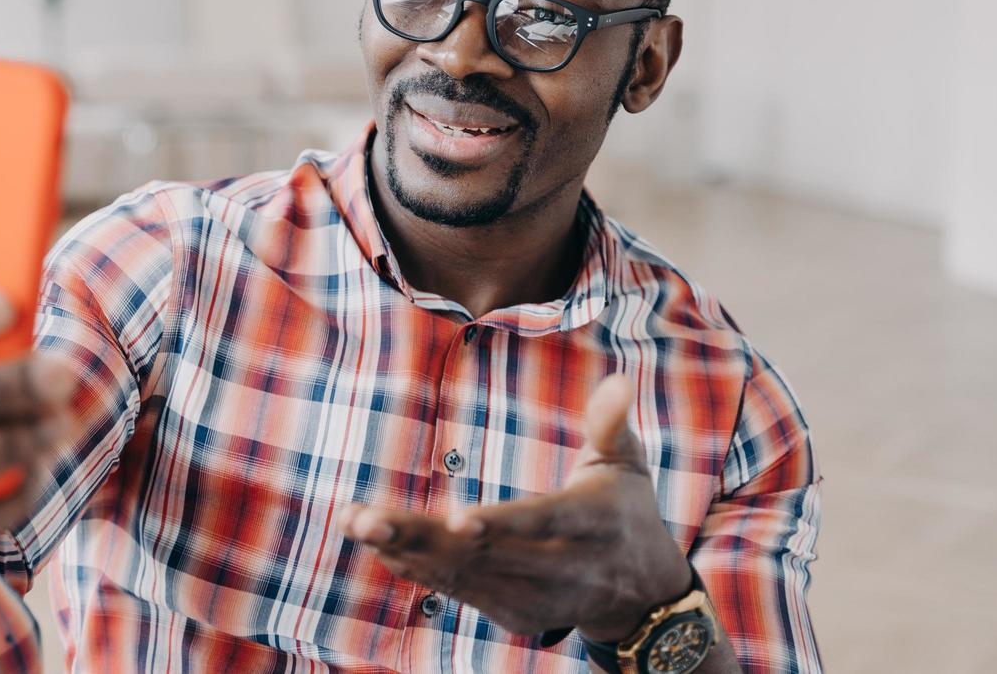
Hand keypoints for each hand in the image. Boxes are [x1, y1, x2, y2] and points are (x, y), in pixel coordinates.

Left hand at [336, 373, 691, 642]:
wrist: (640, 594)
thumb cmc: (624, 508)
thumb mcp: (626, 464)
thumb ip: (612, 423)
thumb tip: (617, 380)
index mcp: (593, 524)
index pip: (544, 523)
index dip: (502, 524)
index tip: (457, 520)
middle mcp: (564, 570)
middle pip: (486, 554)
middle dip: (421, 536)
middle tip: (367, 519)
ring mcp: (537, 599)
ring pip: (463, 576)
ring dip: (405, 551)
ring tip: (355, 524)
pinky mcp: (515, 615)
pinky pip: (458, 591)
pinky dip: (417, 568)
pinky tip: (379, 545)